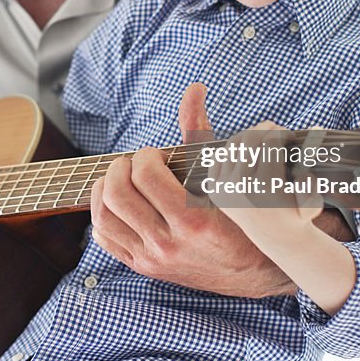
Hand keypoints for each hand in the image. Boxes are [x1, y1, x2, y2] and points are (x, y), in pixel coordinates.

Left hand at [89, 83, 296, 296]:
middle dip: (121, 168)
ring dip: (105, 188)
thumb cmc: (244, 217)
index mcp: (194, 221)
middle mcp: (169, 244)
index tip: (158, 155)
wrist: (256, 270)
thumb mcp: (227, 175)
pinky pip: (105, 238)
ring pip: (103, 217)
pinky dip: (103, 214)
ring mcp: (153, 259)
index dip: (146, 156)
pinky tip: (119, 201)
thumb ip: (201, 131)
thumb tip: (194, 89)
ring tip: (123, 178)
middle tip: (135, 164)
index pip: (146, 176)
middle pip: (117, 195)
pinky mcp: (144, 267)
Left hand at [206, 120, 323, 245]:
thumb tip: (313, 140)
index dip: (282, 133)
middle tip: (276, 128)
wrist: (274, 237)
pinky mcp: (213, 189)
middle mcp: (240, 186)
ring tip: (263, 135)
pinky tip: (247, 150)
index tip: (290, 135)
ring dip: (249, 135)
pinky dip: (233, 149)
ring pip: (234, 145)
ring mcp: (223, 187)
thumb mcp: (313, 202)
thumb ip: (314, 176)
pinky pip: (219, 157)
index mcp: (265, 187)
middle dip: (265, 128)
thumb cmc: (297, 216)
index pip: (270, 143)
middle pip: (250, 139)